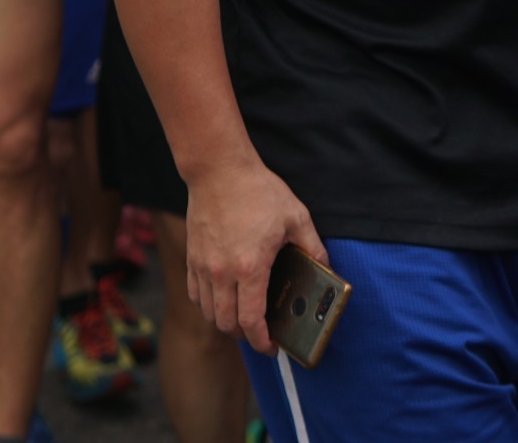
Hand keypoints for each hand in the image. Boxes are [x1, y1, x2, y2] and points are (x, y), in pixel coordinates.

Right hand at [184, 153, 326, 353]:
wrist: (219, 170)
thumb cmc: (258, 190)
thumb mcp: (296, 216)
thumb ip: (312, 245)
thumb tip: (325, 266)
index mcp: (250, 267)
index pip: (251, 321)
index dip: (261, 341)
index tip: (271, 347)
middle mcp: (222, 273)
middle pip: (227, 324)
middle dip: (245, 337)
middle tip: (260, 335)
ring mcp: (203, 267)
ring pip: (209, 313)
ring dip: (225, 323)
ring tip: (243, 319)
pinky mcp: (192, 258)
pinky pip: (195, 295)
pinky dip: (208, 306)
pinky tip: (222, 300)